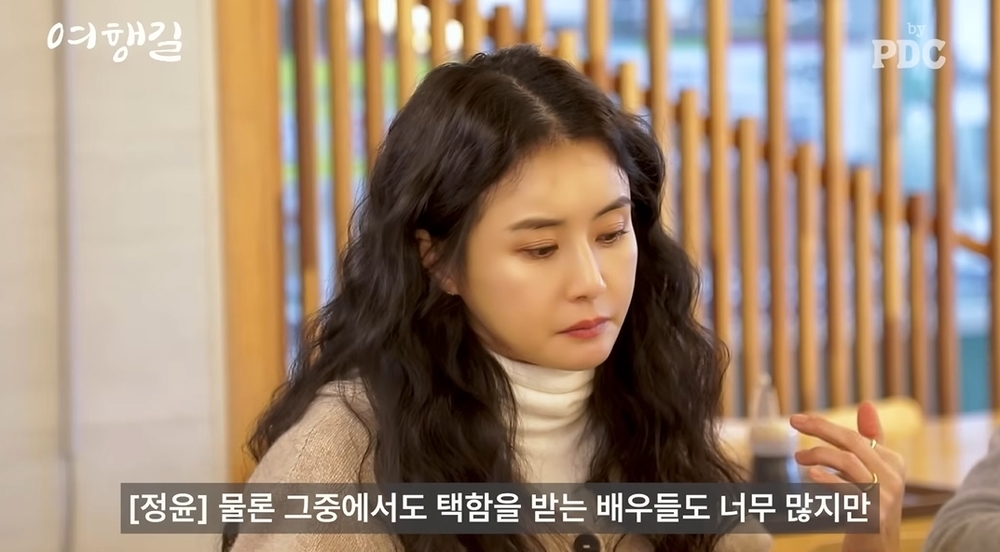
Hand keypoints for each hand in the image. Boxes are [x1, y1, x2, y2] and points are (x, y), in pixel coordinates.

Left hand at [789, 401, 905, 551]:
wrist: (877, 547)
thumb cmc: (870, 505)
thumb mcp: (873, 471)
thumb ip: (870, 440)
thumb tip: (866, 404)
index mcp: (893, 461)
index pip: (854, 435)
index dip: (825, 425)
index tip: (799, 419)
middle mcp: (893, 476)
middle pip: (852, 442)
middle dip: (820, 428)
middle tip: (793, 422)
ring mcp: (885, 496)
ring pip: (848, 462)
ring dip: (818, 454)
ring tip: (798, 457)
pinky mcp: (873, 515)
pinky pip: (848, 491)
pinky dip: (828, 480)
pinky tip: (811, 474)